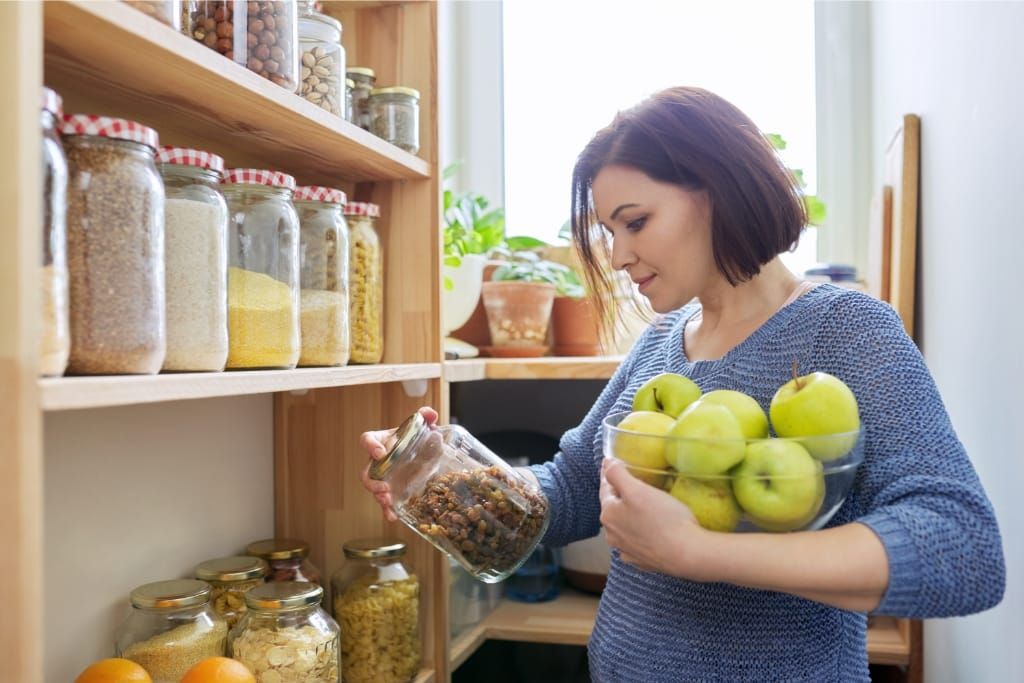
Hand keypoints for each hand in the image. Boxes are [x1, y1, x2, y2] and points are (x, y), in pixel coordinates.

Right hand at [360, 406, 438, 521]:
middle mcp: (378, 461)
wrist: (423, 453)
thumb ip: (424, 417)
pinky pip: (386, 502)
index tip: (380, 453)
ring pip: (373, 488)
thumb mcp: (421, 426)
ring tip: (387, 501)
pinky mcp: (392, 490)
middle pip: (366, 471)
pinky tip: (393, 517)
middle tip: (383, 487)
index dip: (370, 446)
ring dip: (378, 496)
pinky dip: (387, 510)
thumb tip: (429, 413)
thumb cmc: (416, 438)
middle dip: (371, 481)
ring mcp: (384, 477)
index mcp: (381, 441)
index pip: (368, 440)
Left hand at [599, 457, 706, 577]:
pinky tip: (647, 529)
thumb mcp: (637, 490)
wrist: (687, 554)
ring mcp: (626, 550)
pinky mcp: (641, 561)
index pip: (605, 488)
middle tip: (629, 482)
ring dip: (628, 515)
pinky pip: (636, 541)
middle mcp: (612, 535)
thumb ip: (617, 474)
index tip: (610, 463)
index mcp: (608, 515)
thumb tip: (607, 464)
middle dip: (619, 494)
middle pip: (614, 508)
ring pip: (624, 525)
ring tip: (640, 505)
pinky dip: (639, 532)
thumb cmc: (663, 519)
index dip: (609, 474)